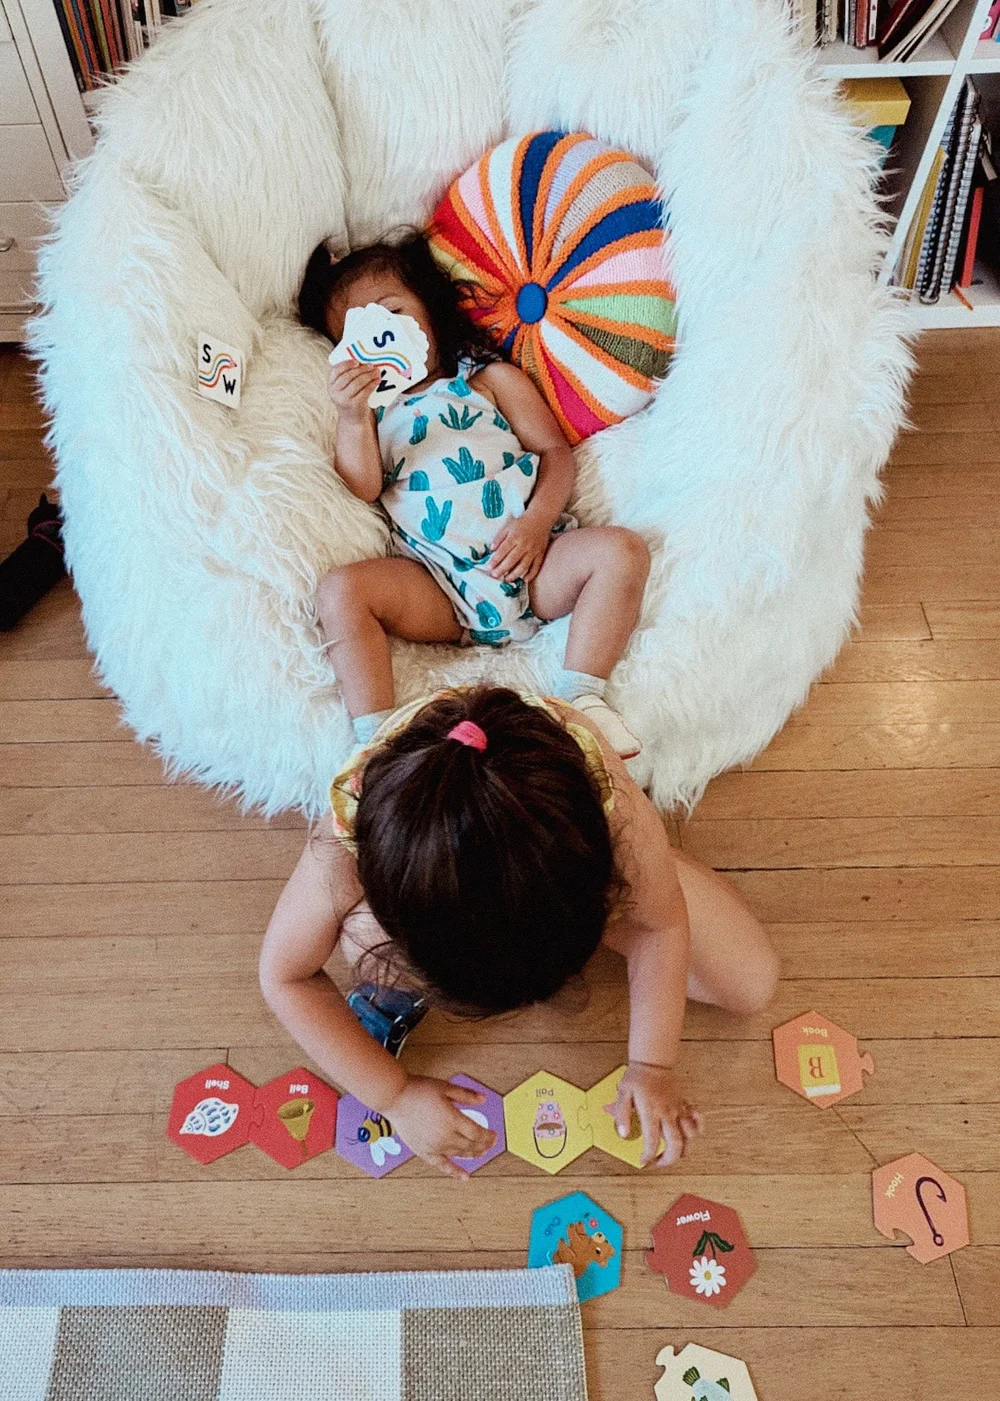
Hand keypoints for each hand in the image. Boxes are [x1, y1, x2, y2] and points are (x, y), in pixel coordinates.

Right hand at [328, 359, 379, 420]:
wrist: (353, 419)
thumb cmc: (351, 399)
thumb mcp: (344, 389)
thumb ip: (348, 377)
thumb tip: (363, 362)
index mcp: (331, 385)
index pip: (336, 370)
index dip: (346, 364)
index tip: (357, 362)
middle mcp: (335, 392)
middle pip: (349, 375)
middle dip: (362, 369)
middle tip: (371, 366)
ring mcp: (344, 399)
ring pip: (358, 382)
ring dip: (369, 375)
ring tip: (376, 372)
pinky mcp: (355, 404)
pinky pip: (365, 390)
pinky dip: (372, 384)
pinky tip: (377, 381)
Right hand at [381, 1076, 496, 1179]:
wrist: (395, 1097)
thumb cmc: (418, 1090)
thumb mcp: (446, 1087)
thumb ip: (466, 1095)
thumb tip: (483, 1099)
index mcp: (452, 1119)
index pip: (477, 1133)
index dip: (488, 1136)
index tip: (494, 1135)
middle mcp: (445, 1136)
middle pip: (471, 1146)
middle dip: (484, 1145)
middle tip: (491, 1143)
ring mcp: (434, 1146)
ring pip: (460, 1155)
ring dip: (474, 1155)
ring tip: (481, 1152)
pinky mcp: (424, 1151)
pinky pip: (442, 1166)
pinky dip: (454, 1172)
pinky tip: (464, 1177)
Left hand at [488, 512, 550, 583]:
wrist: (541, 518)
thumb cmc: (523, 523)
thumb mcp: (509, 526)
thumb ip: (499, 538)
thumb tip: (491, 549)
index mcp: (515, 537)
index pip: (503, 550)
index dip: (495, 560)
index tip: (489, 567)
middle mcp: (524, 545)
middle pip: (512, 560)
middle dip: (502, 569)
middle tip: (495, 575)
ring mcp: (533, 550)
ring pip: (524, 565)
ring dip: (515, 574)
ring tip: (507, 579)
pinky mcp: (540, 554)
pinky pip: (536, 566)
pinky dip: (531, 574)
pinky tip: (525, 580)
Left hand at [614, 1062, 702, 1167]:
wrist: (653, 1061)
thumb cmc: (638, 1077)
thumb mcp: (623, 1094)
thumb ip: (621, 1115)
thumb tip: (623, 1133)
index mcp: (651, 1111)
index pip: (652, 1141)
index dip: (648, 1155)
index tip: (644, 1160)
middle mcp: (667, 1113)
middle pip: (675, 1144)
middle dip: (669, 1159)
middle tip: (660, 1163)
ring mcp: (678, 1109)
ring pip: (689, 1135)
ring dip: (684, 1148)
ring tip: (675, 1153)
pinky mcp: (684, 1105)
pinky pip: (697, 1120)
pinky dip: (697, 1129)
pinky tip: (691, 1134)